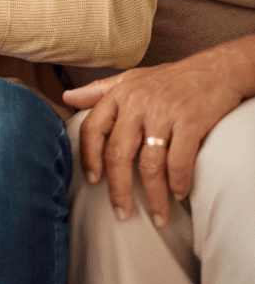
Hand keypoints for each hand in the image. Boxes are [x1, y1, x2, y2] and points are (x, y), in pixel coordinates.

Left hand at [64, 48, 245, 226]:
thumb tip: (67, 97)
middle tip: (122, 213)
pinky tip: (180, 194)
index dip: (89, 157)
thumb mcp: (130, 78)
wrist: (217, 68)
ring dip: (155, 196)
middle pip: (118, 154)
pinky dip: (179, 183)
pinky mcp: (191, 122)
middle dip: (118, 189)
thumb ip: (98, 91)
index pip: (93, 129)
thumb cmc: (170, 78)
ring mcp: (164, 114)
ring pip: (150, 164)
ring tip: (159, 215)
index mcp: (119, 95)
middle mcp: (137, 104)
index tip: (93, 180)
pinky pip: (179, 161)